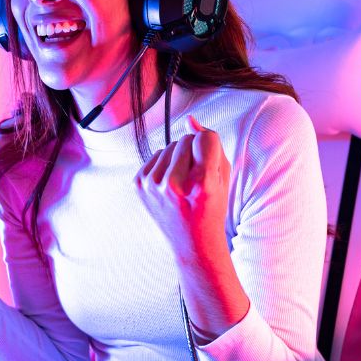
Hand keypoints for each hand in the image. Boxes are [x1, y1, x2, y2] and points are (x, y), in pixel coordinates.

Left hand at [135, 117, 230, 263]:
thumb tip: (189, 119)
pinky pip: (155, 156)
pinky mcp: (139, 185)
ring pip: (169, 145)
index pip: (205, 138)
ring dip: (178, 158)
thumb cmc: (212, 207)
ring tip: (185, 182)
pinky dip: (164, 165)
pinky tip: (171, 184)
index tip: (211, 161)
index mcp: (201, 184)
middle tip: (198, 176)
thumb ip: (210, 144)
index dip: (211, 145)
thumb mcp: (221, 177)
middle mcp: (173, 185)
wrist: (192, 241)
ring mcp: (153, 185)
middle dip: (194, 151)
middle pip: (185, 139)